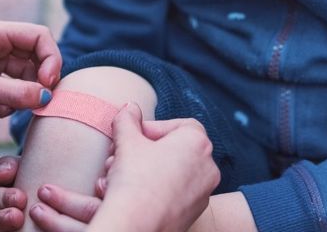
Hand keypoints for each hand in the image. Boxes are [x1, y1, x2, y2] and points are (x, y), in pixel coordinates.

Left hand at [0, 19, 60, 125]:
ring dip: (26, 92)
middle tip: (41, 100)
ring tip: (15, 109)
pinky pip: (13, 86)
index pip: (38, 35)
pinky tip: (1, 113)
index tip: (48, 84)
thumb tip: (46, 99)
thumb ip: (14, 93)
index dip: (50, 57)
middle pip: (35, 53)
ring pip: (25, 72)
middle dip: (41, 77)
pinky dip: (13, 99)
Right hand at [28, 104, 219, 231]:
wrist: (135, 226)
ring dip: (145, 170)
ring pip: (172, 173)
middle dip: (144, 151)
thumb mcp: (126, 140)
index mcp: (198, 142)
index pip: (178, 125)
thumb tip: (129, 107)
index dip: (152, 128)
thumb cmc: (135, 179)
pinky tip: (131, 194)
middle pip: (174, 149)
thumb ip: (128, 119)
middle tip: (121, 155)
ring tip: (119, 175)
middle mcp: (208, 167)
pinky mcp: (193, 213)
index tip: (132, 136)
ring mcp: (203, 192)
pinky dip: (155, 190)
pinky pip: (174, 194)